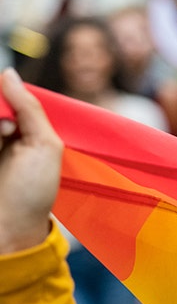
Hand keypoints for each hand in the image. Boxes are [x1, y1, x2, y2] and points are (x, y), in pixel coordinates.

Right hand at [0, 69, 62, 253]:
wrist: (8, 231)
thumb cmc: (34, 192)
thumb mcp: (44, 145)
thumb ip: (29, 108)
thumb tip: (8, 73)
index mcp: (18, 128)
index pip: (3, 94)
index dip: (3, 95)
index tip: (10, 118)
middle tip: (6, 131)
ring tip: (1, 138)